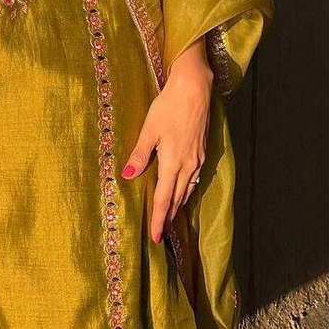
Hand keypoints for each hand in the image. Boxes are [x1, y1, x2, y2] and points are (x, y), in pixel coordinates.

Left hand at [121, 44, 212, 243]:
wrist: (194, 90)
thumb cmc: (168, 107)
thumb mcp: (149, 129)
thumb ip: (139, 154)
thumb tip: (126, 175)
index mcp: (173, 163)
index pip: (163, 199)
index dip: (158, 219)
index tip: (155, 238)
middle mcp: (188, 166)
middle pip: (177, 199)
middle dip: (168, 218)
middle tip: (160, 235)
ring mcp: (197, 160)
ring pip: (187, 191)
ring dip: (177, 206)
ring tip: (169, 218)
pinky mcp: (201, 152)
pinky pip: (194, 180)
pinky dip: (187, 191)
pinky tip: (183, 192)